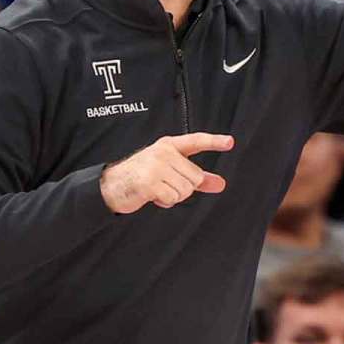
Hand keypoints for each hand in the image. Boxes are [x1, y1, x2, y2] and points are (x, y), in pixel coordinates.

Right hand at [99, 133, 231, 212]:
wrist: (112, 185)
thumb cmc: (142, 177)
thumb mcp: (170, 172)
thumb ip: (196, 177)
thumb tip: (220, 184)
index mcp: (169, 146)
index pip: (195, 141)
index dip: (214, 142)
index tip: (230, 142)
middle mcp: (163, 152)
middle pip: (195, 177)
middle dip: (184, 188)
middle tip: (166, 185)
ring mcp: (155, 166)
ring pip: (185, 190)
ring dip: (174, 196)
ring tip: (158, 189)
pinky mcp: (149, 182)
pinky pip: (172, 199)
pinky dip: (164, 202)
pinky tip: (152, 195)